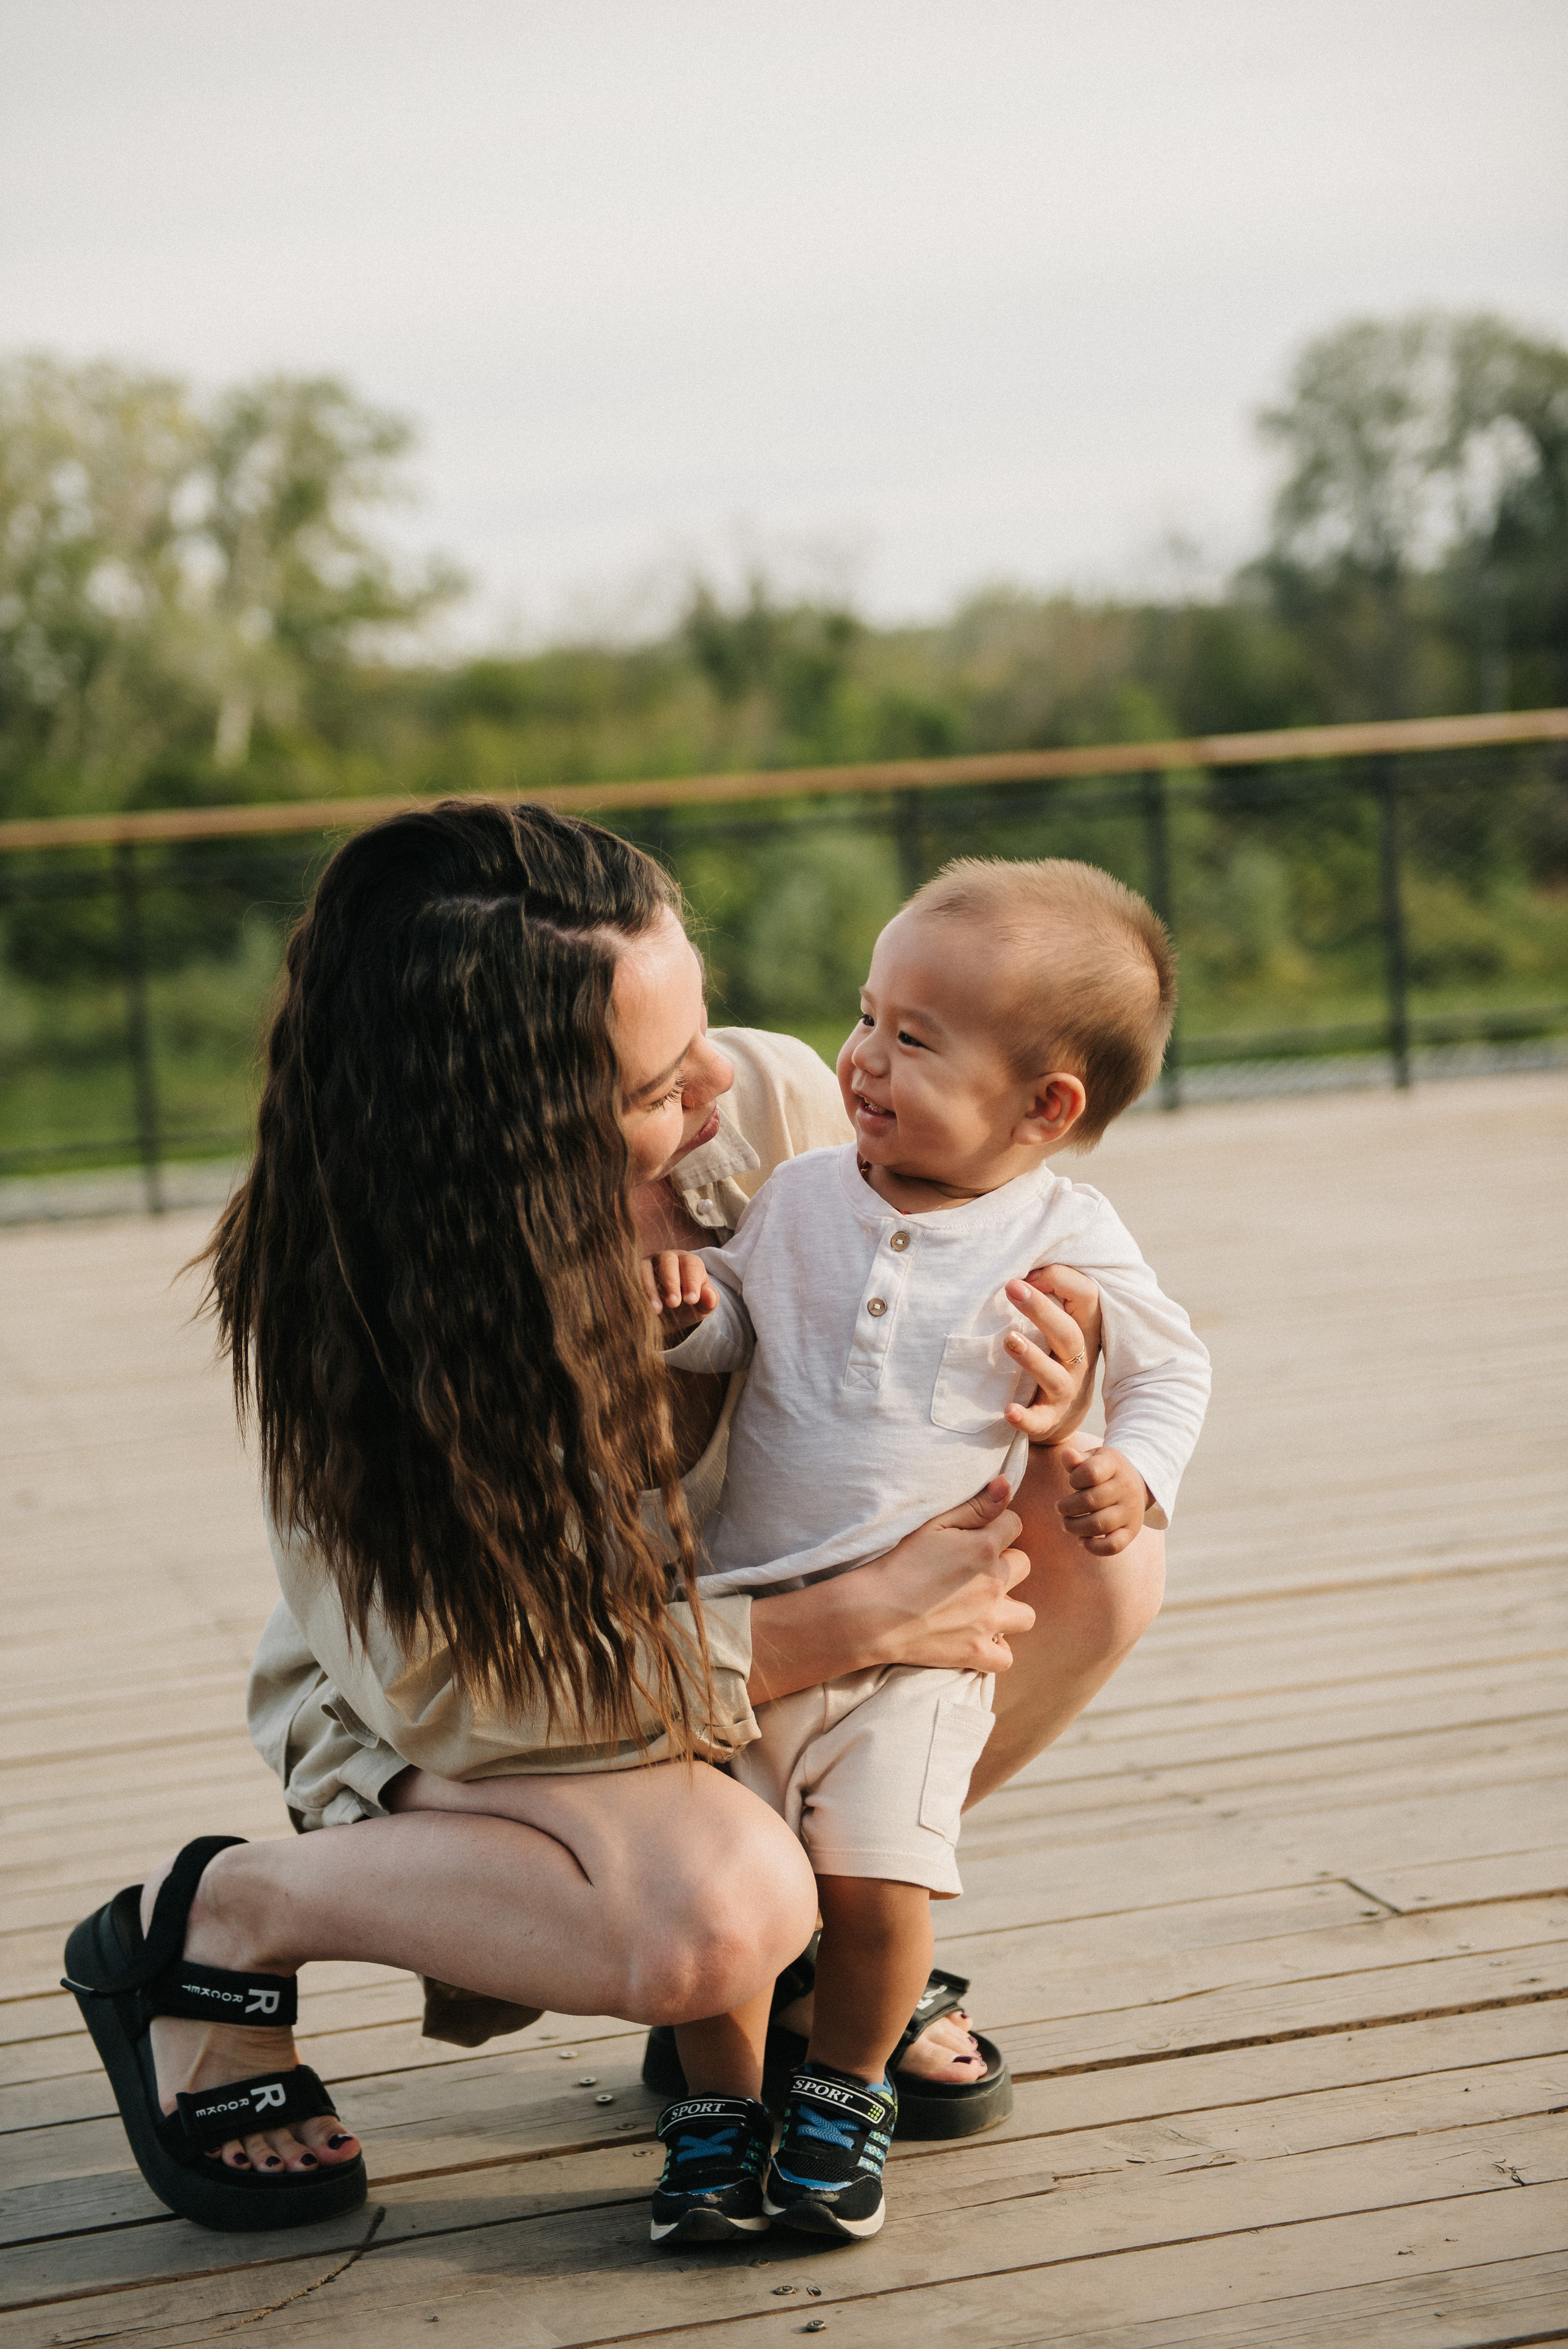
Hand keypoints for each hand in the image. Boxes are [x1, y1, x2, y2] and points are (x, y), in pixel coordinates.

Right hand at [640, 1250, 716, 1317]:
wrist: (669, 1317)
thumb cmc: (688, 1307)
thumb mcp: (702, 1307)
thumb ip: (709, 1301)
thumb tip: (710, 1296)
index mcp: (689, 1262)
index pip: (691, 1264)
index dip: (691, 1282)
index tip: (691, 1300)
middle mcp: (668, 1257)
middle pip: (668, 1260)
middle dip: (671, 1281)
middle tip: (674, 1304)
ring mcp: (648, 1263)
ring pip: (647, 1267)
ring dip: (651, 1288)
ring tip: (657, 1310)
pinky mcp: (634, 1274)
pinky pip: (633, 1277)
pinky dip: (637, 1291)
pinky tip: (643, 1308)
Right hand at [861, 1480, 1036, 1671]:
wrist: (873, 1613)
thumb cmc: (899, 1563)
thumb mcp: (933, 1524)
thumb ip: (975, 1506)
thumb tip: (1007, 1484)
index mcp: (985, 1547)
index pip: (1015, 1525)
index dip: (996, 1526)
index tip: (976, 1535)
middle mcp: (994, 1584)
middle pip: (1023, 1566)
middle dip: (1004, 1565)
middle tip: (973, 1571)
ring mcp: (989, 1622)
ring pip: (1025, 1615)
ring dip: (1010, 1609)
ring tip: (984, 1607)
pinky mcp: (976, 1652)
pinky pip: (1006, 1657)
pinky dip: (995, 1649)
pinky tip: (977, 1637)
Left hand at [1003, 1264, 1101, 1442]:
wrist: (1061, 1417)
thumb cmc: (1054, 1357)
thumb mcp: (1060, 1326)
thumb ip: (1049, 1296)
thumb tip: (1020, 1268)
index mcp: (1082, 1331)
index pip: (1086, 1297)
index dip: (1061, 1280)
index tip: (1028, 1273)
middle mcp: (1078, 1361)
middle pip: (1067, 1333)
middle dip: (1041, 1309)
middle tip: (1011, 1287)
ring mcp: (1065, 1391)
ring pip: (1054, 1375)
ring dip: (1032, 1358)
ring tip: (1008, 1339)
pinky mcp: (1048, 1418)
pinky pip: (1038, 1419)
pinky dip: (1025, 1417)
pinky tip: (1009, 1410)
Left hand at [1058, 1445, 1147, 1555]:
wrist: (1137, 1482)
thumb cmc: (1106, 1470)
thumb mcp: (1093, 1458)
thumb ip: (1077, 1459)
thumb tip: (1066, 1454)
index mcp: (1115, 1466)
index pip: (1091, 1473)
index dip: (1074, 1480)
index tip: (1072, 1482)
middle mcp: (1127, 1488)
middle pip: (1092, 1501)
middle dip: (1068, 1507)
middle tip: (1059, 1509)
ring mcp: (1131, 1511)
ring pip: (1100, 1524)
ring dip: (1076, 1527)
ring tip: (1065, 1523)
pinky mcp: (1131, 1531)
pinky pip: (1113, 1545)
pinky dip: (1094, 1547)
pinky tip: (1081, 1541)